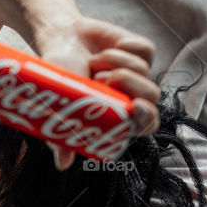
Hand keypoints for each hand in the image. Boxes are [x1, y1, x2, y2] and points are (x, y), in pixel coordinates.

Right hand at [34, 15, 159, 169]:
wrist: (58, 41)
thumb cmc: (57, 78)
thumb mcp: (55, 108)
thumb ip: (62, 135)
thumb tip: (63, 165)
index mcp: (118, 116)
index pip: (145, 125)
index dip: (146, 119)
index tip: (135, 107)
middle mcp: (131, 96)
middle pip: (151, 97)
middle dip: (133, 86)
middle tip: (106, 79)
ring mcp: (139, 73)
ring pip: (146, 71)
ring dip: (118, 63)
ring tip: (94, 64)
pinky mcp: (140, 51)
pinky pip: (144, 50)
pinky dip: (124, 47)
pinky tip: (105, 50)